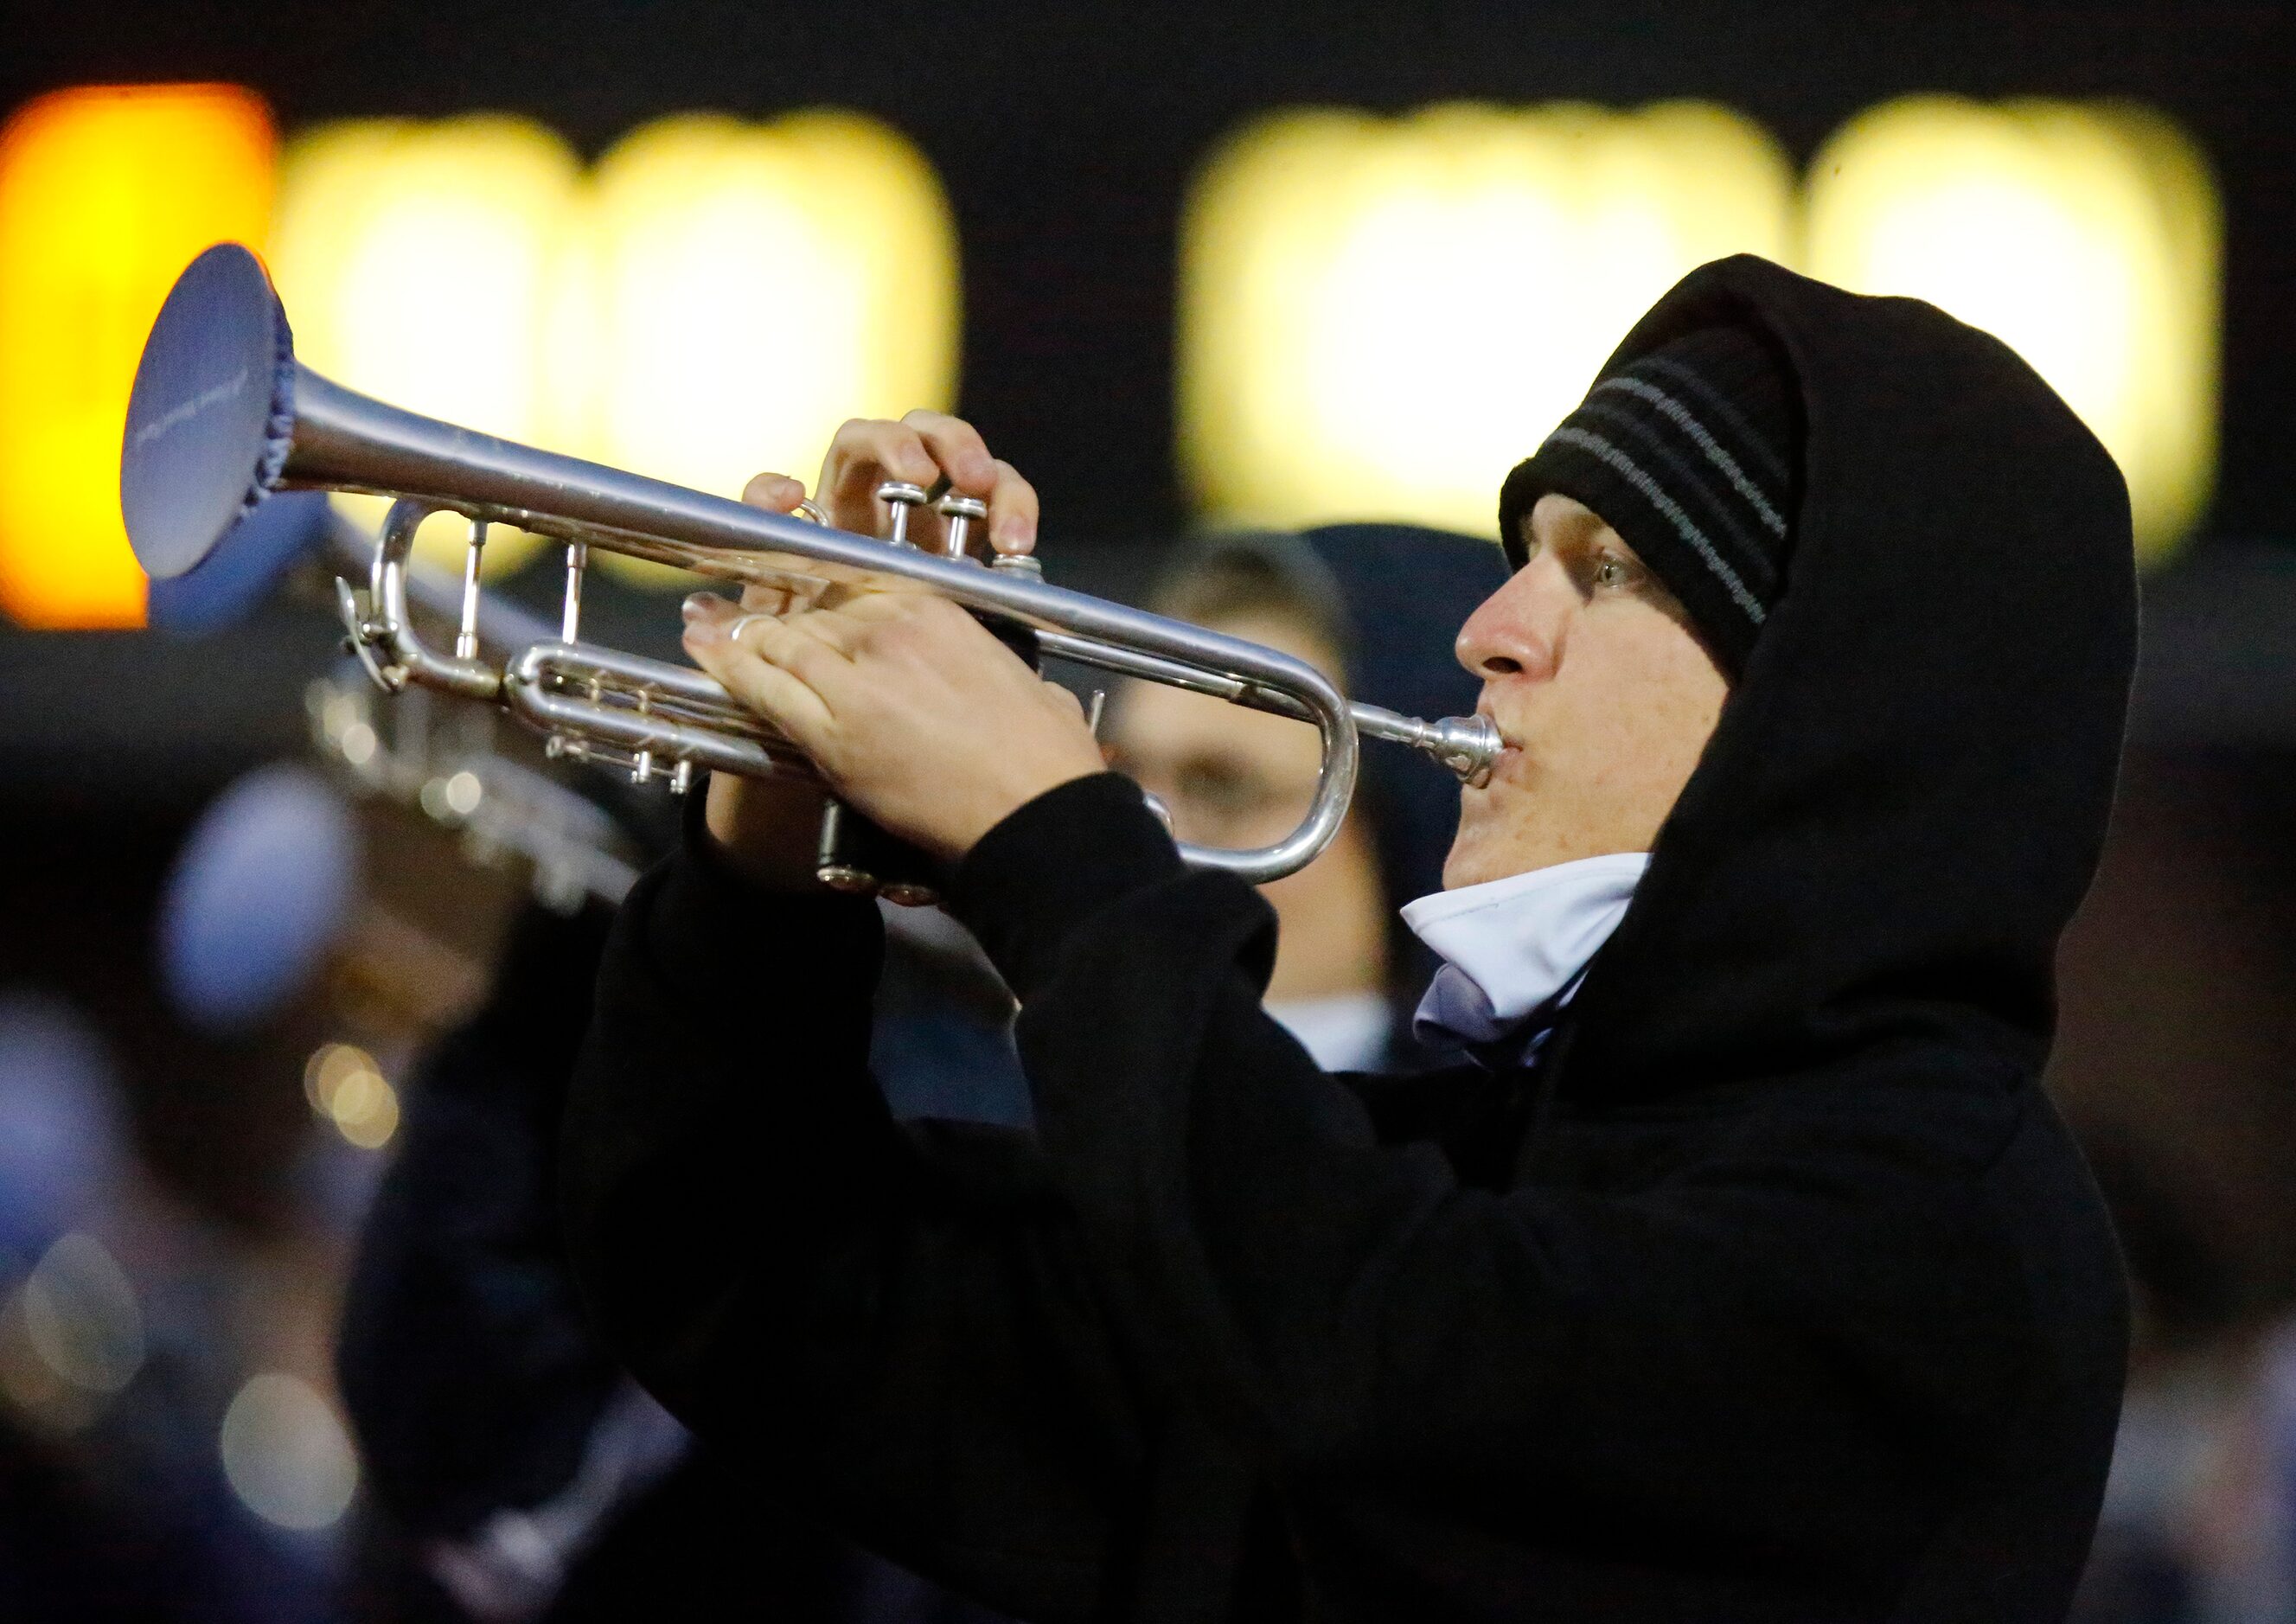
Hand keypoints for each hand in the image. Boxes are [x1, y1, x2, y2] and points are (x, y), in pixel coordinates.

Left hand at [697, 413, 1085, 875]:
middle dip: (774, 611)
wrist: (1036, 817)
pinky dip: (728, 666)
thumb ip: (998, 669)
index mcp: (941, 612)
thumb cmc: (1045, 762)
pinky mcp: (834, 731)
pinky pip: (766, 688)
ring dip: (736, 632)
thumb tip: (1006, 679)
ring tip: (705, 624)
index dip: (822, 593)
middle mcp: (893, 632)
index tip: (805, 596)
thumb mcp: (1029, 686)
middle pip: (815, 611)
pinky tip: (704, 650)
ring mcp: (859, 679)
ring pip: (781, 642)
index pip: (858, 588)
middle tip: (737, 611)